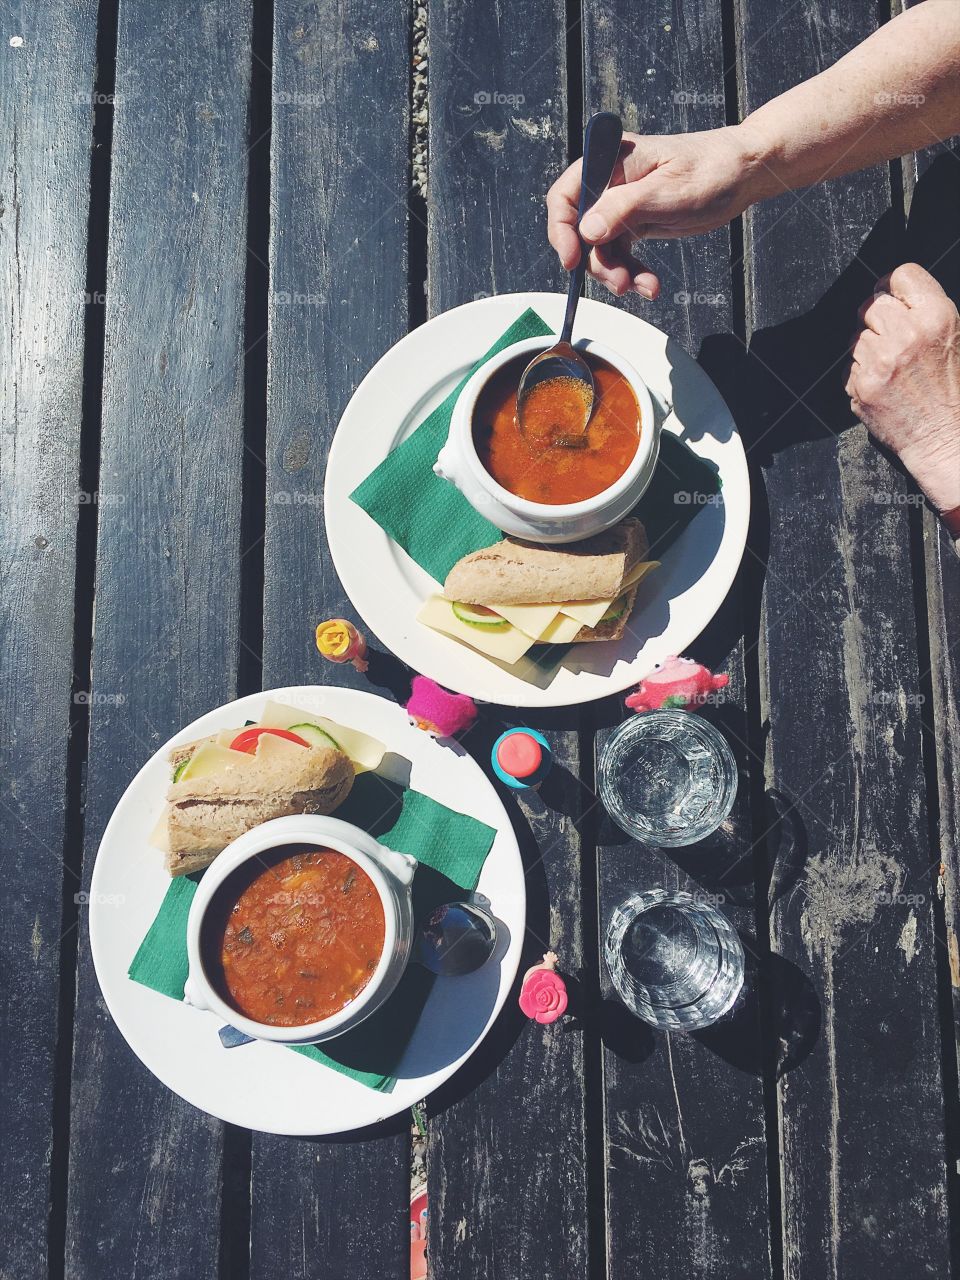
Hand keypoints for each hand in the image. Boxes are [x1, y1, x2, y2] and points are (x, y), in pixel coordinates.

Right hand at [546, 125, 765, 297]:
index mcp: (612, 161)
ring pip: (600, 248)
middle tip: (619, 283)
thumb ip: (623, 208)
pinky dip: (632, 272)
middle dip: (596, 261)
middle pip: (580, 229)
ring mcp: (621, 204)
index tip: (572, 260)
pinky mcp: (635, 222)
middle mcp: (611, 182)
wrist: (743, 174)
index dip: (561, 229)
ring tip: (643, 287)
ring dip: (616, 272)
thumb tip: (586, 230)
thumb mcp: (668, 191)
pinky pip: (621, 253)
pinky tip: (649, 284)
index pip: (566, 194)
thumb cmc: (712, 169)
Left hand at [847, 264, 959, 514]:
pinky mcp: (862, 384)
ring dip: (868, 346)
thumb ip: (924, 311)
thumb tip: (891, 291)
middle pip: (873, 303)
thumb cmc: (951, 389)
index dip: (895, 287)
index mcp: (937, 316)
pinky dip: (861, 372)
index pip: (901, 275)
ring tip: (891, 365)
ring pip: (857, 334)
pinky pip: (850, 363)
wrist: (944, 437)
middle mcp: (908, 333)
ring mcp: (881, 360)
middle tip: (890, 335)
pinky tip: (883, 384)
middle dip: (878, 317)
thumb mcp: (953, 337)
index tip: (894, 298)